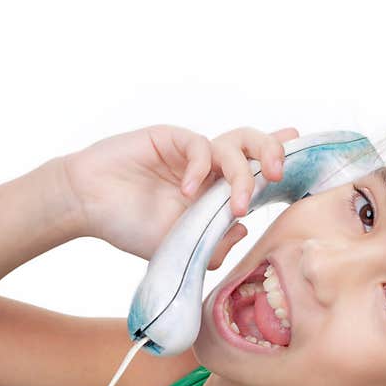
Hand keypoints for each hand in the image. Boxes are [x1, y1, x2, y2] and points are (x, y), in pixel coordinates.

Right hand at [60, 124, 299, 267]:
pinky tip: (185, 192)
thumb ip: (211, 243)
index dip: (279, 162)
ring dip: (243, 173)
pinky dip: (199, 169)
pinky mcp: (171, 139)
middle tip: (275, 176)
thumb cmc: (128, 224)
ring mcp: (192, 152)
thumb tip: (245, 229)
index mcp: (215, 192)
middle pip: (254, 147)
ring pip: (235, 144)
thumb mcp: (176, 246)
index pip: (256, 171)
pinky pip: (200, 146)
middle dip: (272, 156)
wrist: (86, 205)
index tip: (299, 158)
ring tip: (237, 201)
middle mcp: (210, 169)